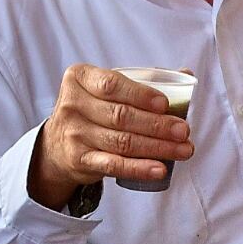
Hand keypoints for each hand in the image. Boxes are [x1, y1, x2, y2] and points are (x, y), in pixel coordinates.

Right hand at [28, 64, 192, 207]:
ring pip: (122, 142)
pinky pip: (114, 165)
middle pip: (121, 116)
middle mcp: (72, 104)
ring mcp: (74, 134)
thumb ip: (139, 81)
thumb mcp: (102, 89)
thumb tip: (185, 74)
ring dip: (158, 147)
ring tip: (183, 149)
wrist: (57, 144)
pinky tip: (160, 169)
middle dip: (157, 124)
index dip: (141, 95)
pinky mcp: (79, 160)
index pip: (112, 84)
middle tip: (184, 130)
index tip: (166, 104)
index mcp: (80, 78)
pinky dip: (139, 168)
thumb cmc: (91, 110)